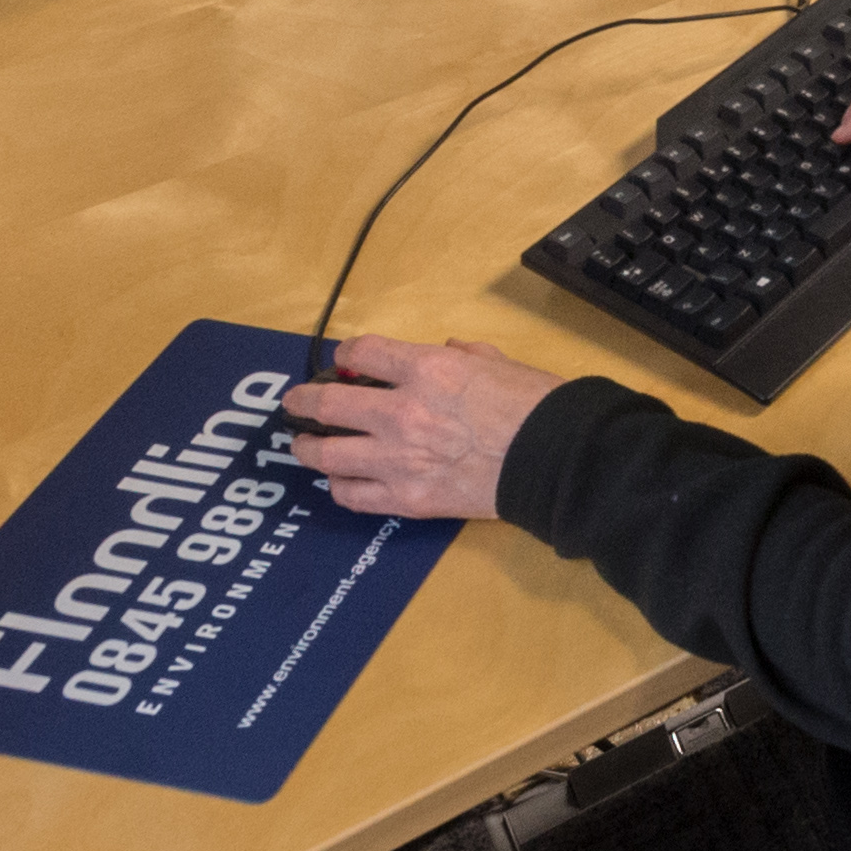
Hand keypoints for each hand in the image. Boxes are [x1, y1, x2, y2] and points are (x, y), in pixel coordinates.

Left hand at [277, 333, 557, 521]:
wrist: (554, 460)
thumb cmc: (533, 405)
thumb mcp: (495, 360)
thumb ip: (460, 353)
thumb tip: (442, 351)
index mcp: (427, 369)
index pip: (361, 353)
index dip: (346, 354)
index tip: (344, 360)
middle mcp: (402, 412)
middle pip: (329, 404)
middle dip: (304, 401)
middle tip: (295, 403)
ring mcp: (400, 460)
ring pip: (328, 455)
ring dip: (309, 448)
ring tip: (305, 446)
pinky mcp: (407, 499)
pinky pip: (354, 495)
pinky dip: (340, 486)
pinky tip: (340, 480)